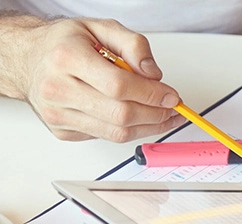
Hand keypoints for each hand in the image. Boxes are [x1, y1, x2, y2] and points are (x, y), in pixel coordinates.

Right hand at [8, 17, 184, 141]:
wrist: (27, 60)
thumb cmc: (64, 44)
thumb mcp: (101, 28)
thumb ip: (133, 45)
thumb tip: (154, 75)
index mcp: (67, 58)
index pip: (119, 86)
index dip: (152, 94)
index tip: (171, 96)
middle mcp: (58, 89)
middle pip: (120, 114)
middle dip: (155, 114)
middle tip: (172, 108)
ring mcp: (59, 114)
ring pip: (116, 133)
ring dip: (148, 127)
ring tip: (163, 116)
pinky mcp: (63, 131)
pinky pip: (107, 137)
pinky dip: (129, 129)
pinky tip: (137, 117)